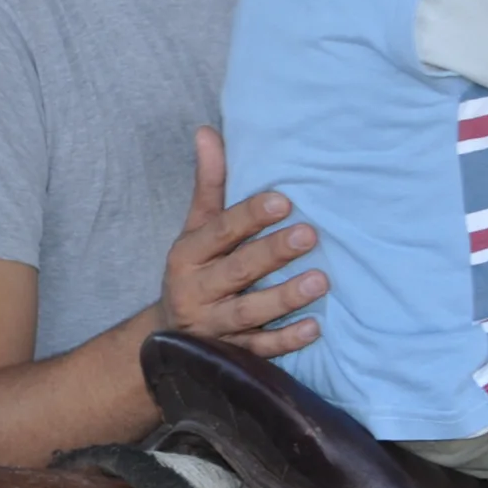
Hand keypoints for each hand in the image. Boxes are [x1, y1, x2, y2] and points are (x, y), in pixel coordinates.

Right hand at [158, 128, 325, 354]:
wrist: (166, 338)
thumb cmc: (195, 270)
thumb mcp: (196, 229)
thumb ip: (209, 185)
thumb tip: (208, 131)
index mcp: (188, 255)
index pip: (220, 232)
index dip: (249, 216)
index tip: (282, 200)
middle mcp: (196, 290)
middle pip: (237, 270)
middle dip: (272, 252)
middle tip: (310, 234)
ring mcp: (212, 327)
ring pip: (249, 312)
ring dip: (284, 297)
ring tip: (320, 280)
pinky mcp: (229, 355)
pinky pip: (259, 349)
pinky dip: (285, 340)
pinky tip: (314, 327)